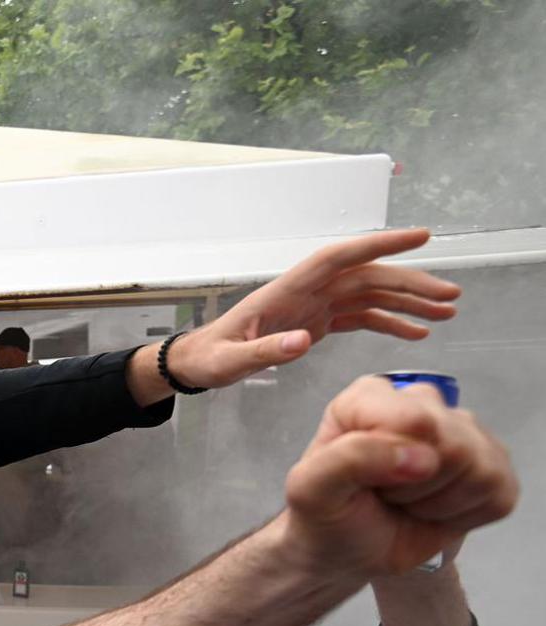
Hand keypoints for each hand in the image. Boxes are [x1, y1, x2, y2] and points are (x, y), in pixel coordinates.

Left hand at [162, 229, 460, 392]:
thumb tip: (302, 342)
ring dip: (408, 303)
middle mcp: (307, 291)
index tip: (419, 237)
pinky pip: (361, 317)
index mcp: (287, 290)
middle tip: (451, 296)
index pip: (339, 257)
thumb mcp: (230, 362)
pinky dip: (389, 323)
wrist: (198, 363)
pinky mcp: (317, 322)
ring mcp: (314, 305)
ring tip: (447, 314)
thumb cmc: (210, 358)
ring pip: (371, 295)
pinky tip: (416, 333)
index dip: (379, 244)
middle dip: (411, 283)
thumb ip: (264, 352)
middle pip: (367, 276)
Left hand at [278, 376, 516, 578]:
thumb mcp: (311, 489)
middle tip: (383, 495)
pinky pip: (499, 496)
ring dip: (437, 504)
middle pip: (455, 446)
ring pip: (481, 470)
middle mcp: (421, 404)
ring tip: (404, 502)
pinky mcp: (490, 467)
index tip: (367, 483)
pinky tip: (432, 510)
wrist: (343, 548)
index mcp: (371, 397)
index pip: (416, 419)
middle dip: (415, 487)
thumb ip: (351, 460)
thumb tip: (421, 456)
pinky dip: (464, 517)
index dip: (396, 463)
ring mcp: (462, 433)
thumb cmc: (326, 514)